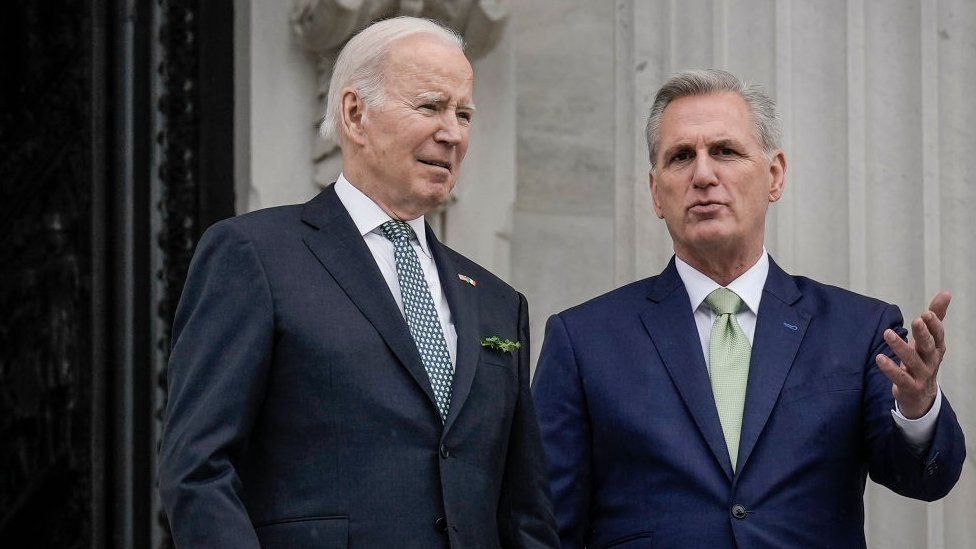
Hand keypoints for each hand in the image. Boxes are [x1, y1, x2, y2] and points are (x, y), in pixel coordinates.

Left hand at [875, 291, 950, 419]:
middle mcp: (931, 360)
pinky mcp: (909, 387)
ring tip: (887, 333)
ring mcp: (921, 375)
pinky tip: (879, 358)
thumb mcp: (929, 339)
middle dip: (923, 333)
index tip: (926, 313)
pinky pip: (900, 377)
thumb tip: (946, 293)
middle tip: (916, 320)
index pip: (938, 335)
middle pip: (928, 346)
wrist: (921, 395)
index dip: (934, 324)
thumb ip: (936, 317)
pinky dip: (890, 368)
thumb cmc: (923, 359)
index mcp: (936, 347)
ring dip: (900, 347)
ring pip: (912, 360)